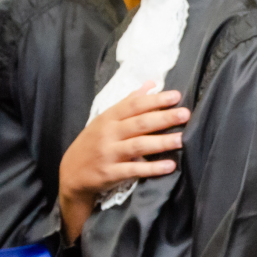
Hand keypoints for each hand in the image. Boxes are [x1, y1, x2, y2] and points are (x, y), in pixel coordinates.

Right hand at [58, 83, 188, 235]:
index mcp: (109, 118)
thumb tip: (151, 83)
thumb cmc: (93, 143)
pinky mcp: (110, 173)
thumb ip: (128, 102)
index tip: (176, 96)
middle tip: (185, 114)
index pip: (134, 105)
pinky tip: (170, 165)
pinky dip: (152, 168)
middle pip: (140, 123)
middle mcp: (108, 134)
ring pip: (138, 145)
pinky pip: (134, 169)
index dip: (156, 100)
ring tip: (181, 139)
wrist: (71, 173)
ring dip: (161, 142)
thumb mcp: (105, 120)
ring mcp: (109, 153)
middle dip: (164, 118)